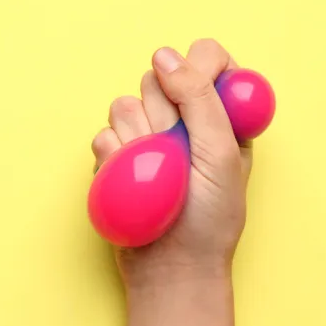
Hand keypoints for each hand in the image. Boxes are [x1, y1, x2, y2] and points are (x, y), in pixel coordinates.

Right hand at [91, 39, 252, 291]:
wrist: (171, 269)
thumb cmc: (209, 219)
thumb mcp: (221, 154)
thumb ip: (200, 99)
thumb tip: (163, 56)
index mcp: (222, 114)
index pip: (207, 58)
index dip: (195, 67)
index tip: (187, 94)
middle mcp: (183, 120)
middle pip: (157, 77)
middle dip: (163, 114)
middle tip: (176, 152)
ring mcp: (146, 138)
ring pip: (124, 104)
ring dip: (136, 139)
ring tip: (154, 175)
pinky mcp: (116, 158)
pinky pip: (102, 137)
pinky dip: (114, 160)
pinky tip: (129, 184)